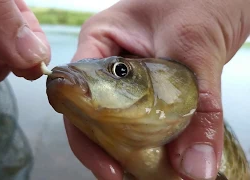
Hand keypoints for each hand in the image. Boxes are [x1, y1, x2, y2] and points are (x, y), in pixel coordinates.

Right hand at [64, 0, 249, 178]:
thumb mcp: (197, 46)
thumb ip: (198, 105)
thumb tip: (193, 166)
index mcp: (100, 39)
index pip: (77, 93)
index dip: (86, 134)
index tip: (109, 166)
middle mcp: (109, 59)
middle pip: (95, 112)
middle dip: (110, 148)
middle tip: (128, 177)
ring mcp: (130, 72)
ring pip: (121, 117)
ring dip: (136, 147)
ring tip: (151, 174)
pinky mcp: (152, 82)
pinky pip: (146, 115)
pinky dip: (156, 138)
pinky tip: (169, 157)